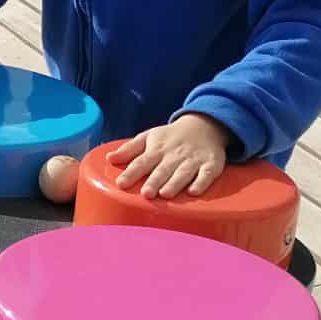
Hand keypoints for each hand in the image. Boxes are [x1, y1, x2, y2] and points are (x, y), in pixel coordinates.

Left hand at [107, 114, 230, 198]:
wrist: (204, 125)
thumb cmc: (171, 137)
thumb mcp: (149, 137)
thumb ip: (129, 150)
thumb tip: (109, 158)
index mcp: (157, 149)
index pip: (142, 162)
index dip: (131, 173)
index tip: (121, 183)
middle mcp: (174, 155)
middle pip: (163, 169)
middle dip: (154, 181)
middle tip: (146, 194)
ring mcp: (193, 160)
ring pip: (183, 173)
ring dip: (175, 183)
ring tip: (165, 194)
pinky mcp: (211, 164)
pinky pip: (207, 174)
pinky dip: (202, 182)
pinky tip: (194, 191)